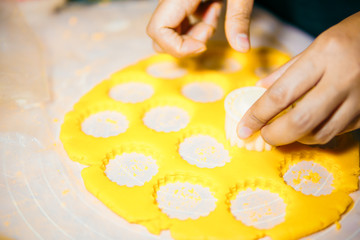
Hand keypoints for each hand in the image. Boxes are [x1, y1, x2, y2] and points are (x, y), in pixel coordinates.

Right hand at [146, 0, 253, 57]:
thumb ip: (239, 17)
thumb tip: (242, 48)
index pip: (157, 31)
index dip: (177, 47)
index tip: (202, 45)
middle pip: (160, 36)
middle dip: (185, 42)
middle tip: (209, 27)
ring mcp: (176, 0)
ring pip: (172, 31)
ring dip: (195, 33)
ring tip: (216, 10)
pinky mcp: (184, 0)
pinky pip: (183, 21)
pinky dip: (199, 23)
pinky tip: (214, 6)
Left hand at [237, 11, 359, 145]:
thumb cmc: (350, 37)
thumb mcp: (315, 45)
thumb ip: (286, 71)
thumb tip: (260, 89)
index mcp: (323, 56)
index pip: (280, 94)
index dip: (257, 116)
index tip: (243, 128)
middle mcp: (343, 78)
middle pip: (300, 121)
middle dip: (275, 135)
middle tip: (263, 135)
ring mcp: (359, 98)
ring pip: (321, 133)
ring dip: (297, 137)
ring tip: (286, 129)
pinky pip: (338, 132)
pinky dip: (318, 132)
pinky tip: (310, 124)